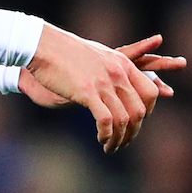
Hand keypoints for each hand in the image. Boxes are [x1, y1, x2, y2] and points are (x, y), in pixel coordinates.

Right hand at [24, 26, 185, 153]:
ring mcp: (103, 83)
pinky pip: (106, 120)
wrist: (42, 45)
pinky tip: (101, 139)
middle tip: (124, 142)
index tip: (135, 123)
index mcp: (123, 64)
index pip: (150, 92)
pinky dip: (107, 135)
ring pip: (123, 120)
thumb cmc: (64, 51)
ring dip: (119, 139)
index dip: (146, 112)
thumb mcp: (96, 56)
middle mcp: (118, 73)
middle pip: (139, 111)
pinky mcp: (86, 92)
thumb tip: (115, 83)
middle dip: (133, 132)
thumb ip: (110, 69)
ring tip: (110, 147)